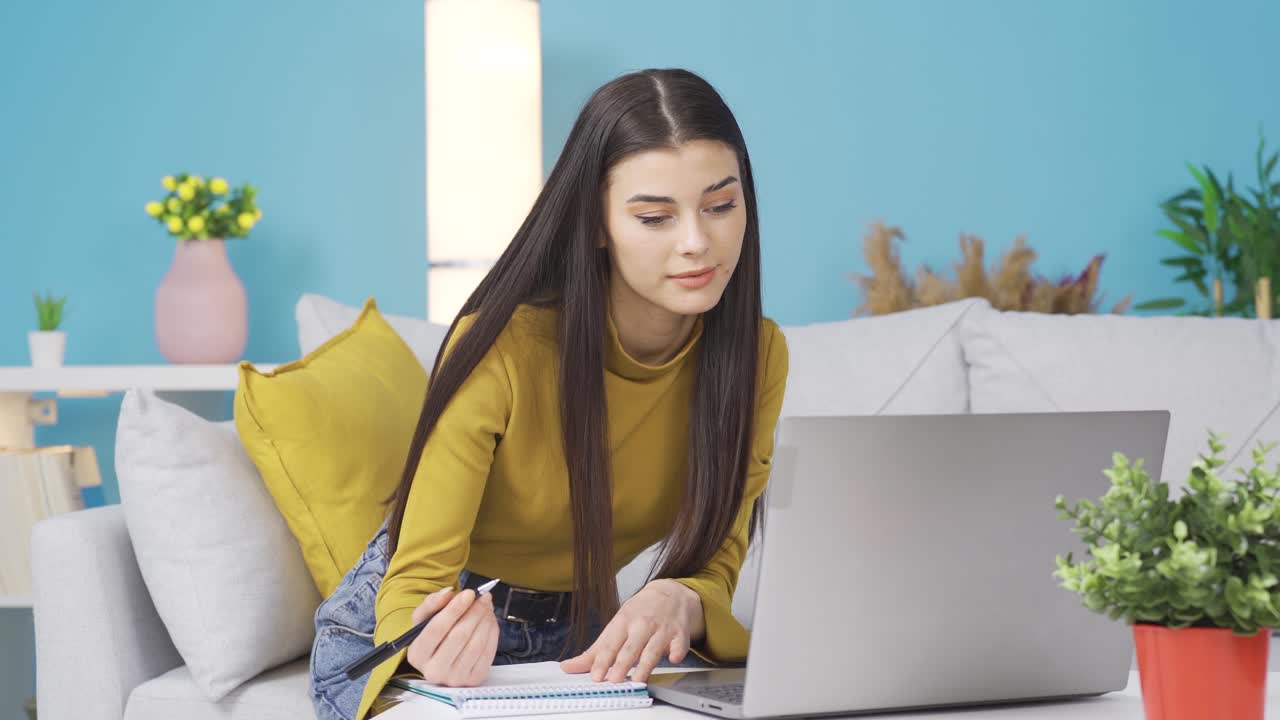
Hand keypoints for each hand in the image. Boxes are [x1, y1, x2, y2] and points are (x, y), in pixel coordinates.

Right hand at [405, 587, 499, 686]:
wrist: (442, 657)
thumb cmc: (432, 634)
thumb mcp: (423, 617)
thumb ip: (432, 602)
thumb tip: (448, 593)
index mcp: (417, 654)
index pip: (436, 629)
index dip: (454, 609)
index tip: (469, 593)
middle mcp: (434, 671)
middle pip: (459, 636)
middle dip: (474, 612)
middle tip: (483, 597)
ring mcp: (455, 678)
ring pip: (476, 644)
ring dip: (485, 620)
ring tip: (487, 606)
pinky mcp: (473, 680)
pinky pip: (488, 652)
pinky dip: (492, 632)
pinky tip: (490, 620)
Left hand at [559, 579, 704, 682]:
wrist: (670, 593)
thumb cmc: (639, 613)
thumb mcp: (616, 626)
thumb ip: (594, 651)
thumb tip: (568, 667)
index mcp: (622, 622)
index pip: (610, 644)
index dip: (602, 660)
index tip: (596, 675)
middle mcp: (641, 625)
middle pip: (631, 647)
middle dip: (622, 663)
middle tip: (614, 680)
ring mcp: (661, 629)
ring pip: (653, 649)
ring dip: (646, 664)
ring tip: (639, 680)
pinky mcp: (680, 635)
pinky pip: (679, 644)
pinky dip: (677, 651)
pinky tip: (674, 658)